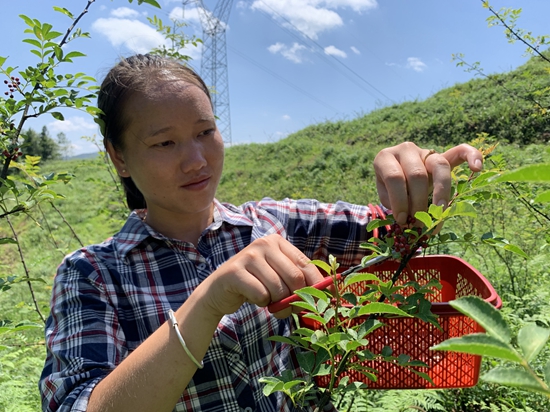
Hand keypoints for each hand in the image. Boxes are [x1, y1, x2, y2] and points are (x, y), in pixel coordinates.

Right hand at [198, 234, 324, 318]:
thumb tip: (328, 292)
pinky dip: (261, 303)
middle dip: (295, 299)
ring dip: (277, 304)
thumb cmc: (255, 285)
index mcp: (277, 242)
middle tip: (289, 309)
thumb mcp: (278, 278)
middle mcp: (263, 244)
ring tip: (269, 303)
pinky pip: (261, 295)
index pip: (305, 264)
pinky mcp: (235, 271)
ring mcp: (248, 256)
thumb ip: (298, 281)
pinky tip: (252, 298)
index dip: (319, 283)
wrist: (219, 291)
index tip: (330, 297)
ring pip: (278, 288)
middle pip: (294, 278)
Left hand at [374, 142, 482, 224]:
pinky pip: (460, 151)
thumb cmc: (389, 190)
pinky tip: (478, 168)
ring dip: (441, 193)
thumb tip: (413, 222)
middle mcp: (405, 150)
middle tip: (419, 224)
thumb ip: (397, 204)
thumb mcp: (386, 196)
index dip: (399, 201)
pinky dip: (472, 156)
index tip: (402, 220)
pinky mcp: (441, 156)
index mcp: (385, 158)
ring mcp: (425, 151)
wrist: (392, 177)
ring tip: (440, 212)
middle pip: (417, 174)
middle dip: (419, 202)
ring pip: (439, 166)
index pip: (395, 178)